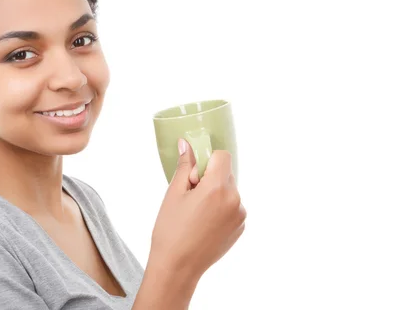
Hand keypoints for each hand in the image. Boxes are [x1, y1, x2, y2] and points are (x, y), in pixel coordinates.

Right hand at [149, 139, 246, 279]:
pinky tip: (204, 224)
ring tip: (196, 214)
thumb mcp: (174, 194)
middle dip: (210, 179)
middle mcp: (234, 200)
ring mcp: (240, 215)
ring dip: (216, 194)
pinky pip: (232, 207)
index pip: (222, 156)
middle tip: (191, 197)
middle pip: (226, 174)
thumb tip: (186, 144)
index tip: (194, 177)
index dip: (207, 161)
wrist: (178, 268)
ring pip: (229, 191)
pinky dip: (221, 209)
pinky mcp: (240, 228)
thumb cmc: (170, 230)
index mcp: (217, 188)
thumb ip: (184, 166)